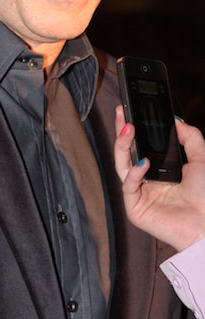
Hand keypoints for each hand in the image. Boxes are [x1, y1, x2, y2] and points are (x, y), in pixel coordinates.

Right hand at [114, 105, 204, 251]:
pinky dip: (134, 173)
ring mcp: (139, 194)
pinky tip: (143, 163)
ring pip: (121, 165)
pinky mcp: (135, 208)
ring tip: (128, 129)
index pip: (139, 145)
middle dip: (121, 131)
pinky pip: (128, 185)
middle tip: (122, 113)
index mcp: (158, 170)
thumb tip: (177, 119)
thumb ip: (190, 136)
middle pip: (126, 152)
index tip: (129, 110)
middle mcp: (146, 180)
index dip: (132, 128)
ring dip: (122, 146)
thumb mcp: (200, 159)